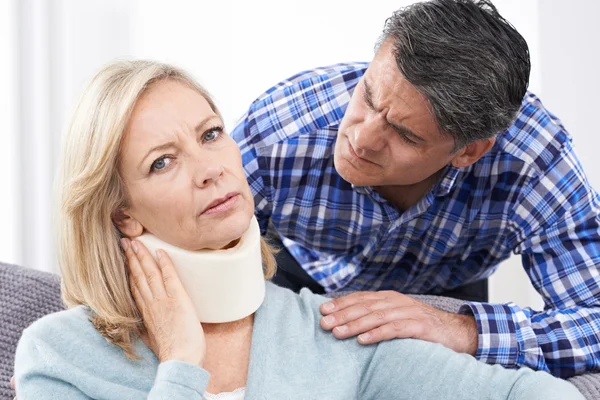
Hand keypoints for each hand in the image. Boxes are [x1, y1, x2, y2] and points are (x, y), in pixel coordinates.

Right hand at [122, 238, 205, 365]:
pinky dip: (165, 263)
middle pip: (137, 276)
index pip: (134, 286)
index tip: (124, 257)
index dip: (128, 270)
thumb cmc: (170, 352)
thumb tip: (145, 326)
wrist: (180, 360)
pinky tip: (161, 252)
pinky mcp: (178, 299)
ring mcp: (163, 300)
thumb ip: (148, 327)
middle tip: (125, 241)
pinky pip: (170, 277)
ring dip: (143, 255)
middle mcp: (151, 304)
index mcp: (145, 312)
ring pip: (149, 273)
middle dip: (131, 257)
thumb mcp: (152, 338)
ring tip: (136, 241)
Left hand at [320, 290, 477, 354]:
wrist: (457, 331)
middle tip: (324, 323)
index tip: (323, 310)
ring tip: (338, 333)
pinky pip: (395, 329)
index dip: (341, 303)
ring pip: (376, 317)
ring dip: (355, 325)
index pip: (360, 298)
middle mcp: (397, 301)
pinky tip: (363, 340)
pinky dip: (377, 334)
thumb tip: (348, 319)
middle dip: (342, 315)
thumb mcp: (397, 316)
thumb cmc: (422, 326)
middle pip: (364, 306)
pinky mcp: (419, 326)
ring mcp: (408, 312)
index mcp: (389, 297)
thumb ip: (377, 315)